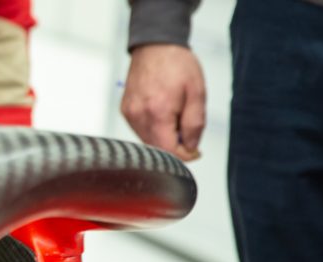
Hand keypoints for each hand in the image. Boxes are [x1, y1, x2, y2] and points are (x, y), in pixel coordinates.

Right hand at [121, 44, 205, 161]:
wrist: (155, 45)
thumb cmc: (178, 65)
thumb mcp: (197, 93)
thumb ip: (195, 124)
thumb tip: (190, 148)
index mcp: (158, 113)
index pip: (169, 152)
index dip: (185, 155)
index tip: (195, 150)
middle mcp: (139, 116)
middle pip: (157, 149)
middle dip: (175, 145)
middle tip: (186, 127)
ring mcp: (129, 114)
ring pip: (148, 141)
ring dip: (163, 136)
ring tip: (173, 114)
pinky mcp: (125, 111)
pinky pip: (140, 130)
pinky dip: (153, 128)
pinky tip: (160, 111)